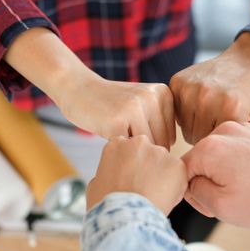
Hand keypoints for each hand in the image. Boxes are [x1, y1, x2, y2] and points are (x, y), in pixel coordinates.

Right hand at [59, 79, 175, 148]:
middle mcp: (153, 98)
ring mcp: (135, 108)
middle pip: (160, 146)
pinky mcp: (117, 121)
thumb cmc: (112, 105)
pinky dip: (117, 152)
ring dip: (131, 153)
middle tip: (124, 142)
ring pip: (145, 149)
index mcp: (163, 94)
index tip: (134, 134)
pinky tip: (108, 138)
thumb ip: (160, 125)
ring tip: (118, 140)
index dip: (151, 145)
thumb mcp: (143, 104)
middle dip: (143, 152)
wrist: (78, 88)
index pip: (170, 139)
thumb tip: (171, 162)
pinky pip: (126, 150)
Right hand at [86, 135, 187, 214]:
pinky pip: (179, 175)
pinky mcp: (177, 165)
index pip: (128, 150)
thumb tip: (113, 175)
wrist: (125, 218)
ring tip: (153, 196)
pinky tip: (164, 198)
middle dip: (148, 167)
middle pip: (148, 153)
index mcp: (117, 145)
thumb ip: (108, 171)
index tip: (131, 179)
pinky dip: (175, 186)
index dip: (131, 166)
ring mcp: (159, 152)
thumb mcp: (96, 183)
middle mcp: (139, 143)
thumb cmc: (107, 205)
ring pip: (165, 163)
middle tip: (143, 188)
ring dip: (162, 176)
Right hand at [170, 32, 249, 144]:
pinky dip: (184, 110)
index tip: (228, 140)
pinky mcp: (178, 80)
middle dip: (205, 137)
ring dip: (194, 124)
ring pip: (182, 126)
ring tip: (210, 116)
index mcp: (230, 111)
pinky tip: (199, 105)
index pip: (210, 150)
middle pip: (194, 138)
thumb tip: (220, 182)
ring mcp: (192, 87)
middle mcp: (209, 97)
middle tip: (218, 126)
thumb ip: (244, 153)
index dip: (219, 148)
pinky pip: (174, 110)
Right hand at [182, 121, 249, 227]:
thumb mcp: (222, 207)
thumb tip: (191, 183)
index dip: (192, 193)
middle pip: (200, 161)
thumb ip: (195, 192)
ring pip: (218, 157)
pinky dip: (240, 167)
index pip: (182, 171)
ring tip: (247, 192)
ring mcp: (242, 129)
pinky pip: (236, 151)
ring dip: (224, 176)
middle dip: (209, 183)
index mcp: (209, 147)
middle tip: (230, 202)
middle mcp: (223, 131)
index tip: (210, 205)